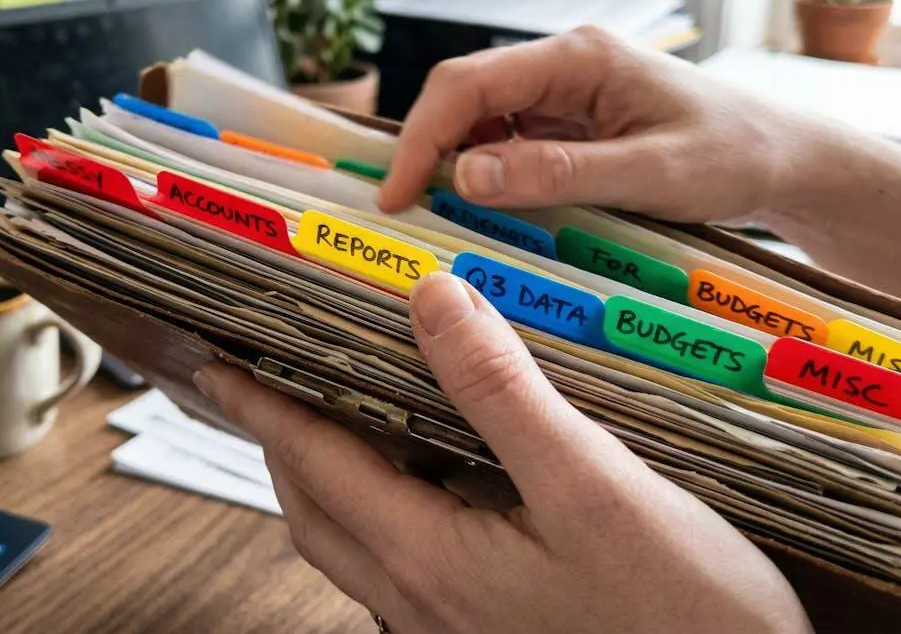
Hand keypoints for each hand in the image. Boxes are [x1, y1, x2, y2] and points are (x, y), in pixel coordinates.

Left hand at [195, 272, 810, 632]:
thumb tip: (434, 299)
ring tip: (342, 420)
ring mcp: (451, 630)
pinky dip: (385, 511)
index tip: (217, 363)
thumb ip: (504, 391)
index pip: (313, 463)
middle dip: (280, 444)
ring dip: (329, 481)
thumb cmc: (683, 615)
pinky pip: (401, 568)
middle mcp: (421, 603)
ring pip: (354, 545)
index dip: (261, 406)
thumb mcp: (594, 487)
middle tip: (269, 384)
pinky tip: (435, 485)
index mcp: (428, 561)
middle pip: (314, 511)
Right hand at [378, 26, 837, 223]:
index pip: (469, 84)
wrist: (787, 161)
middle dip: (430, 152)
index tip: (397, 194)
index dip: (422, 137)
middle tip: (408, 215)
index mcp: (578, 58)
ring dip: (457, 169)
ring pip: (482, 125)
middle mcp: (563, 67)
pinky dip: (489, 180)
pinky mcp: (573, 127)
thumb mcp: (651, 173)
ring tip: (442, 222)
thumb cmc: (735, 155)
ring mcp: (566, 96)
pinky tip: (488, 215)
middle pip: (465, 99)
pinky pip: (511, 148)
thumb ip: (558, 173)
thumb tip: (466, 175)